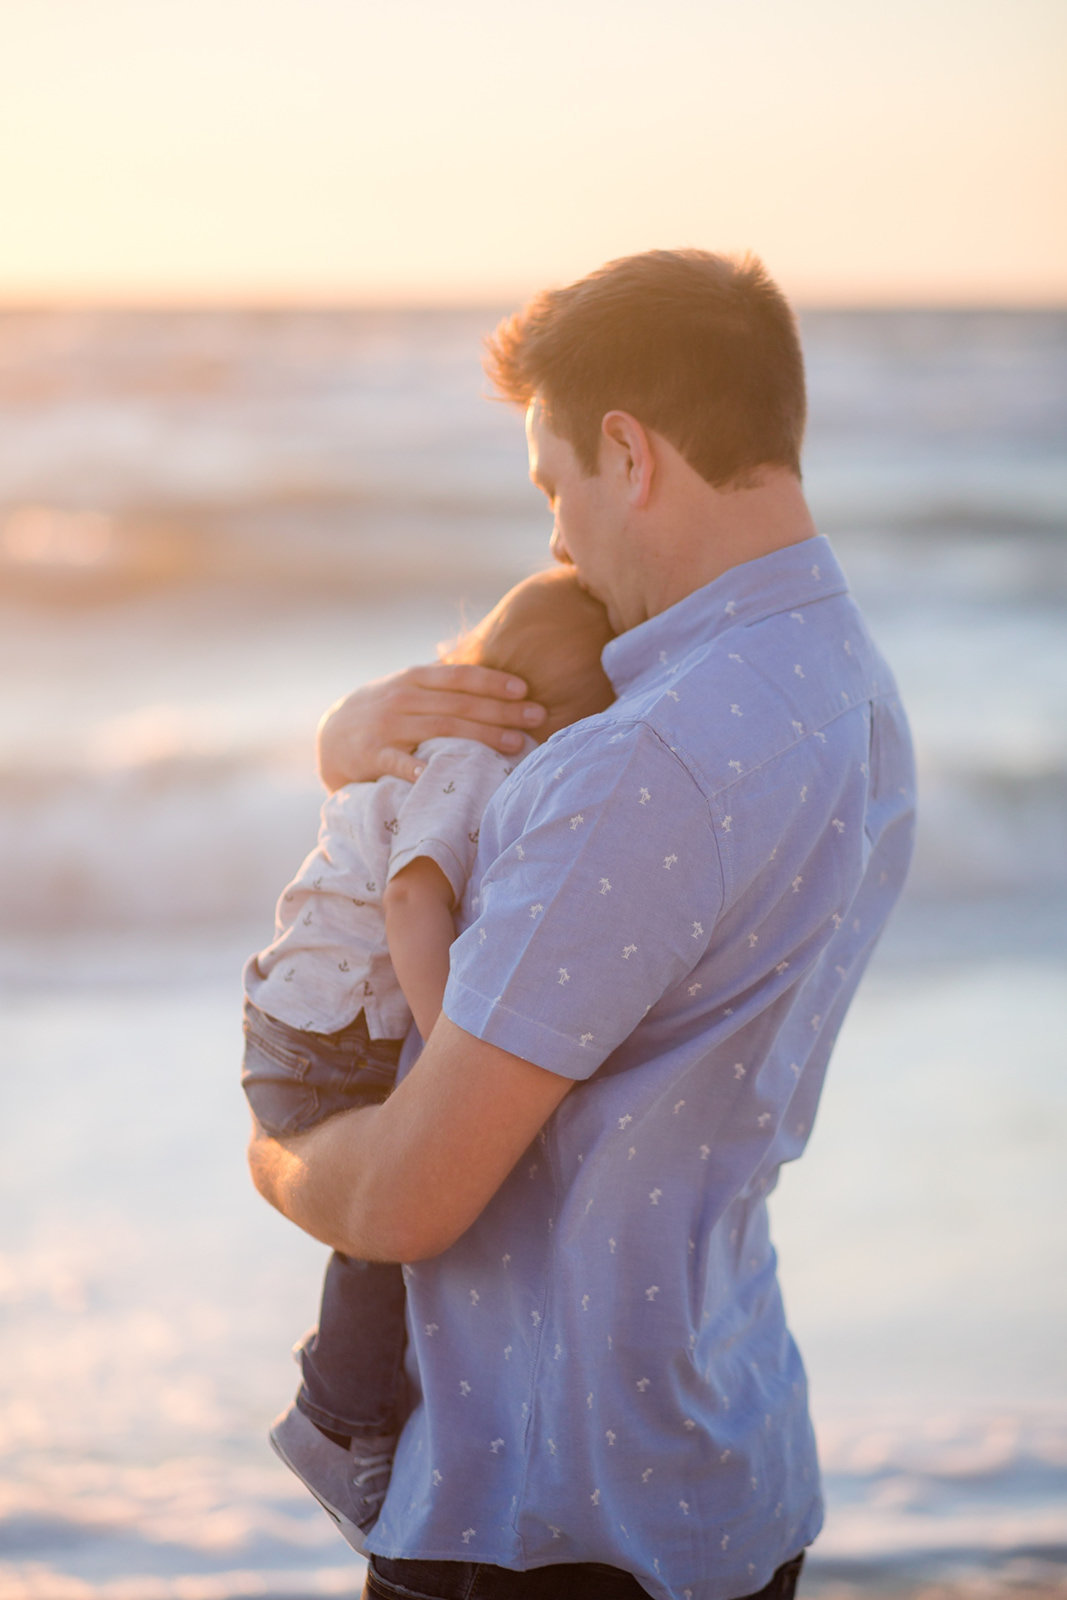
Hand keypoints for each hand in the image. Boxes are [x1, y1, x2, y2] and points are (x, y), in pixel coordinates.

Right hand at [316, 662, 546, 788]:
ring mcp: (386, 727)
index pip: (459, 677)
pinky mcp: (371, 755)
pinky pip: (398, 761)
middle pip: (458, 704)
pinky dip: (418, 767)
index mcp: (414, 679)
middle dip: (501, 710)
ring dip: (480, 736)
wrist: (331, 736)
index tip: (524, 689)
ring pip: (440, 729)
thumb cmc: (384, 710)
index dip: (492, 681)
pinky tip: (442, 772)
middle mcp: (402, 698)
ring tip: (514, 743)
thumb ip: (443, 678)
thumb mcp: (408, 687)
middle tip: (537, 716)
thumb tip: (490, 664)